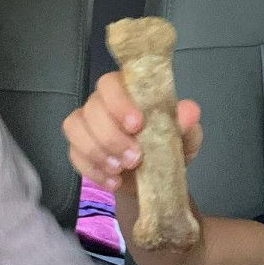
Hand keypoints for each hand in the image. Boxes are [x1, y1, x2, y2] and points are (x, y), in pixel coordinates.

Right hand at [64, 71, 202, 192]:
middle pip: (92, 107)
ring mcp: (87, 125)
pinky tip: (112, 181)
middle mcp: (103, 103)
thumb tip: (189, 112)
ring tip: (120, 170)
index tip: (136, 125)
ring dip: (98, 152)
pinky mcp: (78, 148)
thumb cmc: (167, 149)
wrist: (154, 180)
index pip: (111, 83)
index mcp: (128, 92)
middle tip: (134, 158)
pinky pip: (74, 154)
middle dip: (111, 136)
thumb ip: (186, 124)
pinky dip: (93, 170)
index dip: (119, 102)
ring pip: (76, 128)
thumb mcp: (185, 139)